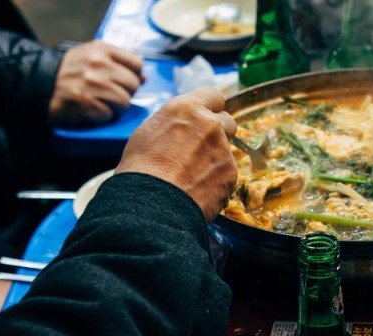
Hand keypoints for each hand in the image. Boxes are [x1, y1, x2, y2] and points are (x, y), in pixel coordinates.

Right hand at [48, 40, 144, 124]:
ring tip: (102, 102)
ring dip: (116, 106)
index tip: (125, 80)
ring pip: (125, 101)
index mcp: (101, 49)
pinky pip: (110, 114)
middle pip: (133, 84)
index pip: (137, 63)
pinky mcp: (86, 103)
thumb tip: (144, 78)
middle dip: (127, 92)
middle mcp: (97, 64)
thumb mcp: (92, 57)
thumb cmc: (70, 72)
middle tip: (112, 94)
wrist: (40, 84)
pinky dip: (104, 115)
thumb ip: (118, 63)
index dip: (134, 75)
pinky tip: (93, 109)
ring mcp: (92, 84)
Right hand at [115, 87, 237, 220]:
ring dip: (215, 159)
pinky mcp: (231, 173)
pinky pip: (227, 174)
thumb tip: (184, 126)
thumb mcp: (149, 131)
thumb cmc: (141, 169)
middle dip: (219, 132)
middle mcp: (210, 124)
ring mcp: (223, 149)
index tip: (207, 118)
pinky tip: (198, 189)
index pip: (213, 95)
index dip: (210, 108)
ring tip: (192, 176)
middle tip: (201, 150)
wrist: (152, 203)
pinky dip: (217, 181)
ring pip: (227, 150)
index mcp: (186, 108)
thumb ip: (175, 123)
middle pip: (227, 121)